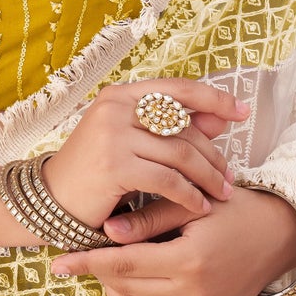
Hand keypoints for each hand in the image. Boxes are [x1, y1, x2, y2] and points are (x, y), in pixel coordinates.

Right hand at [39, 78, 248, 231]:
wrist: (52, 200)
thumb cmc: (94, 172)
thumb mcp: (131, 142)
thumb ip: (172, 128)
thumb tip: (220, 119)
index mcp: (120, 94)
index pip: (178, 88)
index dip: (215, 98)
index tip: (243, 111)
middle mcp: (115, 107)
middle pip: (184, 127)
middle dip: (213, 154)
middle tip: (229, 177)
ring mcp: (113, 134)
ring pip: (180, 154)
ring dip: (207, 177)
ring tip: (221, 194)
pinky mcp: (114, 164)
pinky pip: (167, 179)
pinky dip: (189, 194)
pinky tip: (199, 207)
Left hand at [48, 184, 295, 295]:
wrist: (283, 236)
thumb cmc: (239, 209)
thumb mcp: (196, 204)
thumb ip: (151, 217)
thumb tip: (107, 231)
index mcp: (189, 260)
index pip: (122, 265)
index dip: (86, 263)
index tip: (57, 262)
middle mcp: (193, 293)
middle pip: (124, 290)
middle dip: (99, 272)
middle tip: (86, 252)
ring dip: (117, 293)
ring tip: (113, 266)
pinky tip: (138, 281)